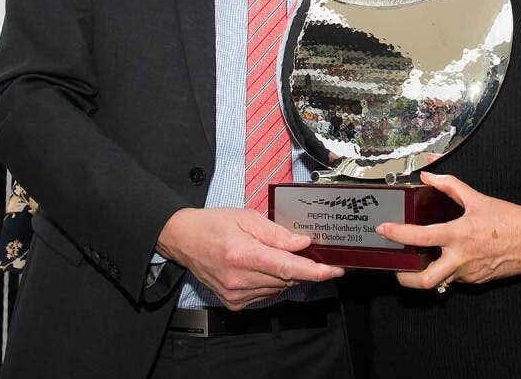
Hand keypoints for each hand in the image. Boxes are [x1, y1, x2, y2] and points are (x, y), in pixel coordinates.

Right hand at [156, 207, 342, 309]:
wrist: (184, 240)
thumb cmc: (215, 224)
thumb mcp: (247, 218)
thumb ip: (277, 233)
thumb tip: (303, 243)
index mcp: (242, 254)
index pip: (287, 267)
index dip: (315, 271)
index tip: (335, 270)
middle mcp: (239, 279)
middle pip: (286, 278)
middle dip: (302, 266)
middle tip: (308, 251)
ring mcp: (236, 294)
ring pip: (278, 288)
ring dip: (286, 273)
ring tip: (274, 254)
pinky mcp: (234, 303)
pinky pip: (266, 294)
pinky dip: (273, 282)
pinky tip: (263, 267)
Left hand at [375, 172, 520, 290]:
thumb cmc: (510, 221)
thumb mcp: (479, 199)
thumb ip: (450, 186)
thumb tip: (429, 176)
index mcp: (460, 235)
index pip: (421, 237)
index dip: (398, 234)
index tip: (384, 230)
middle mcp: (461, 259)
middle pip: (424, 280)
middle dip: (404, 278)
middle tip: (396, 266)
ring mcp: (468, 274)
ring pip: (439, 282)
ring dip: (425, 274)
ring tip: (417, 261)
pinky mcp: (476, 282)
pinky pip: (455, 279)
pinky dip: (446, 270)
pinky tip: (446, 257)